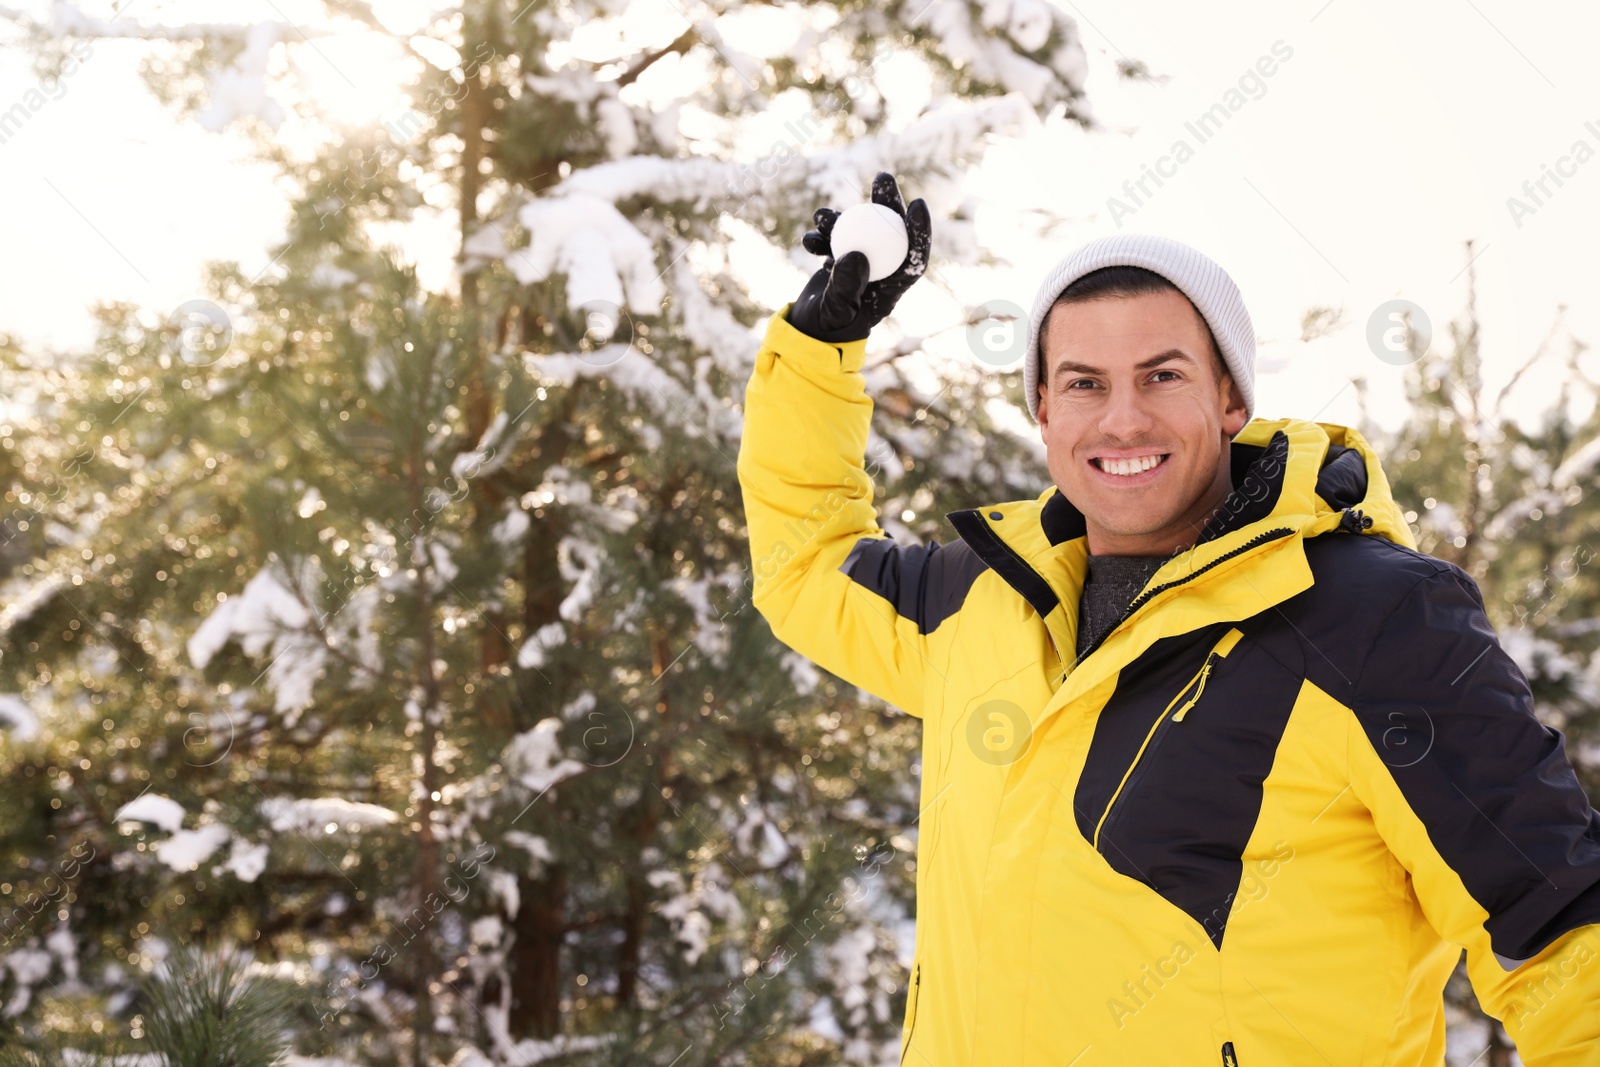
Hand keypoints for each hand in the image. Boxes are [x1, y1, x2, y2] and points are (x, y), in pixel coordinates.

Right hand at [786, 171, 931, 343]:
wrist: (805, 336)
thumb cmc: (826, 331)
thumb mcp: (835, 313)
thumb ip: (846, 287)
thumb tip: (856, 253)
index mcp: (892, 289)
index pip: (914, 257)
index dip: (920, 230)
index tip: (917, 204)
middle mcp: (880, 273)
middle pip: (891, 232)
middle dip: (889, 202)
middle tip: (882, 178)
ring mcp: (860, 265)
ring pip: (861, 230)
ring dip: (844, 218)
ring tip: (821, 217)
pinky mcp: (841, 261)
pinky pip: (837, 239)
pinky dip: (823, 235)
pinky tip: (810, 239)